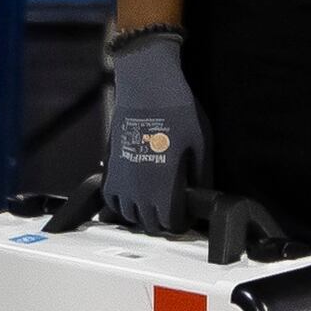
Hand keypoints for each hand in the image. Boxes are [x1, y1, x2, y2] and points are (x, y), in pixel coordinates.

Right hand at [102, 29, 205, 232]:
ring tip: (155, 205)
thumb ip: (201, 177)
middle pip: (149, 223)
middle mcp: (137, 190)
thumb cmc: (178, 113)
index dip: (181, 222)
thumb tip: (201, 196)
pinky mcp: (109, 167)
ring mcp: (120, 180)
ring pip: (128, 215)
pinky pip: (111, 199)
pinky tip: (134, 197)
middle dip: (163, 222)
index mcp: (162, 188)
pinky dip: (121, 204)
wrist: (147, 87)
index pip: (170, 223)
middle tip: (174, 210)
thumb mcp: (201, 145)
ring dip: (141, 215)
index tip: (188, 214)